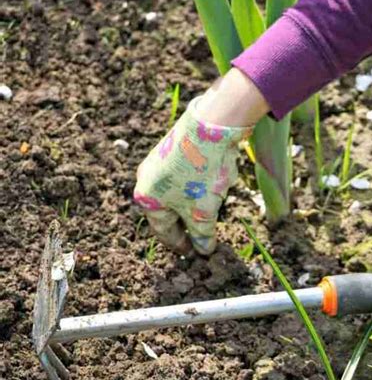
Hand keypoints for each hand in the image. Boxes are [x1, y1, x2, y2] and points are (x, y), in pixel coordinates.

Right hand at [134, 96, 252, 254]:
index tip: (196, 254)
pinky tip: (215, 183)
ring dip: (196, 204)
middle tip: (204, 236)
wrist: (211, 125)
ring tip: (214, 207)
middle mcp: (147, 180)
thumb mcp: (203, 211)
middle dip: (189, 224)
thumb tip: (204, 250)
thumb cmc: (201, 173)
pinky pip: (185, 177)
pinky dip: (199, 186)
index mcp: (147, 199)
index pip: (164, 231)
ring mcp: (159, 162)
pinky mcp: (173, 149)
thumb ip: (202, 234)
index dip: (182, 245)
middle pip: (170, 212)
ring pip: (179, 193)